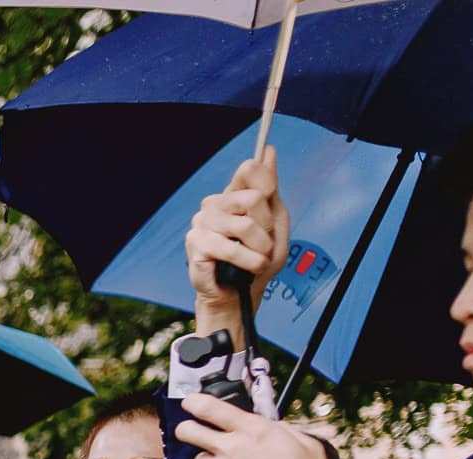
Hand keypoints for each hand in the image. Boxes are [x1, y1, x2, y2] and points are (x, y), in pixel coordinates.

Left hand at [175, 397, 344, 458]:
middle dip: (187, 428)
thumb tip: (271, 426)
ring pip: (198, 458)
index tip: (191, 402)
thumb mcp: (306, 445)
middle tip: (194, 430)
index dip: (194, 402)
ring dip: (209, 458)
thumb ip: (282, 430)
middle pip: (188, 431)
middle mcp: (231, 449)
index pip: (209, 408)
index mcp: (253, 431)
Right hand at [187, 147, 289, 337]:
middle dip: (267, 226)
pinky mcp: (196, 243)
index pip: (250, 169)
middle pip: (253, 197)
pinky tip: (250, 267)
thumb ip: (271, 188)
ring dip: (260, 247)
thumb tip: (268, 150)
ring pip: (245, 224)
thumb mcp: (275, 223)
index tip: (270, 205)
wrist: (239, 293)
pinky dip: (247, 260)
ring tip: (258, 259)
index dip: (268, 185)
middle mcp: (216, 204)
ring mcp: (203, 222)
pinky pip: (230, 246)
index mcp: (234, 195)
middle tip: (264, 243)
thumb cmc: (257, 260)